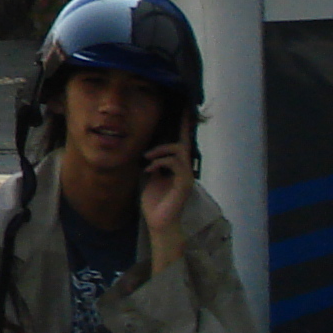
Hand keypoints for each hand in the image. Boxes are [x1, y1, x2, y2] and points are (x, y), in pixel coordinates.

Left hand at [142, 123, 195, 260]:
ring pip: (179, 151)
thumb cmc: (154, 202)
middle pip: (183, 144)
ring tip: (147, 158)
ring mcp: (186, 177)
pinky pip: (176, 164)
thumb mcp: (150, 178)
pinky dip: (160, 163)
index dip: (182, 127)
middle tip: (169, 122)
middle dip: (178, 130)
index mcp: (176, 168)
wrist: (159, 223)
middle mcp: (184, 170)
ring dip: (160, 151)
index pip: (180, 144)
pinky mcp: (184, 184)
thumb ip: (152, 163)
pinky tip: (148, 170)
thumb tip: (147, 150)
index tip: (184, 109)